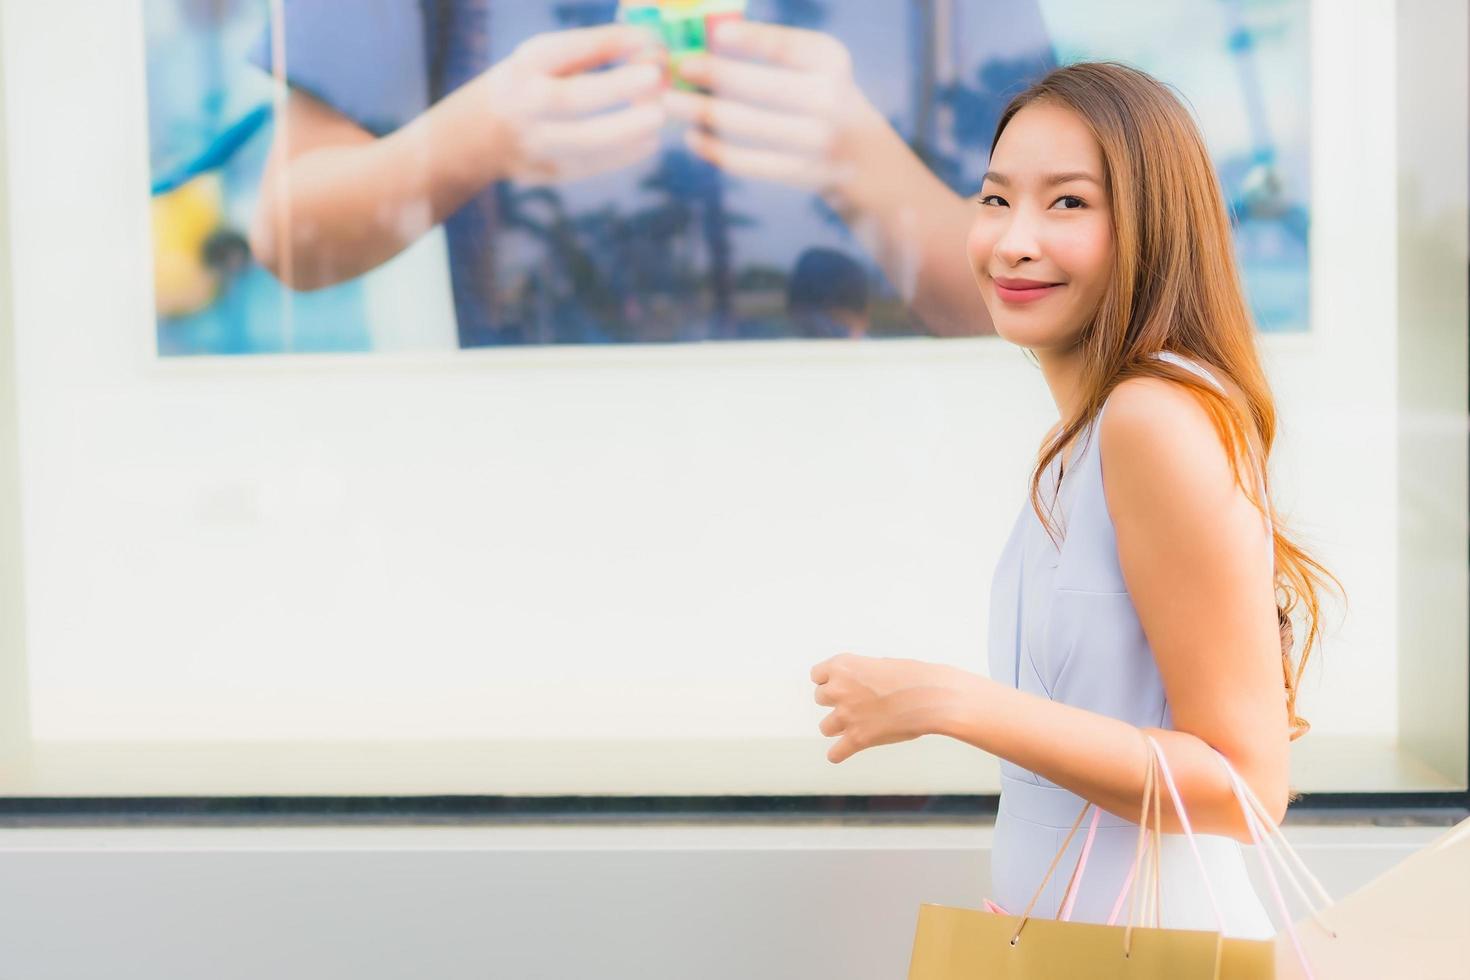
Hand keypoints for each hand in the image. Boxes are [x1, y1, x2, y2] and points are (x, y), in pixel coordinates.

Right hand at [471, 25, 667, 184]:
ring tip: (658, 117)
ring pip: (584, 143)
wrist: (477, 139)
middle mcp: (524, 105)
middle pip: (569, 99)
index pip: (565, 51)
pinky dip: (624, 154)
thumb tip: (650, 46)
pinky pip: (592, 166)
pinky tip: (649, 141)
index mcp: (524, 68)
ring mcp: (535, 144)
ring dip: (627, 130)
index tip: (649, 40)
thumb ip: (596, 52)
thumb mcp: (547, 61)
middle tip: (655, 80)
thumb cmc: (528, 86)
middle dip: (614, 88)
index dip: (608, 44)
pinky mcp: (549, 173)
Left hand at [664, 22, 887, 203]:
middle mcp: (829, 99)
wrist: (862, 157)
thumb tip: (706, 40)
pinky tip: (692, 137)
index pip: (787, 46)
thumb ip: (772, 50)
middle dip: (713, 77)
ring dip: (703, 113)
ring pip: (747, 125)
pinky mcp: (800, 173)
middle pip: (760, 86)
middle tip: (678, 70)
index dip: (751, 40)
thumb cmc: (820, 96)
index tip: (715, 35)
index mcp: (830, 61)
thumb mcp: (814, 65)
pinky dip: (714, 149)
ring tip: (672, 104)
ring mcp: (816, 140)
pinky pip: (747, 161)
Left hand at [810, 653, 956, 763]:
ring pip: (825, 727)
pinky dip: (838, 754)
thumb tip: (854, 686)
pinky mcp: (858, 738)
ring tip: (854, 725)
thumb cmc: (914, 677)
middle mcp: (839, 689)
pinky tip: (840, 753)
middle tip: (856, 703)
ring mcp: (846, 715)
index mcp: (843, 666)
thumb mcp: (880, 664)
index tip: (840, 685)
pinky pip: (836, 753)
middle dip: (835, 702)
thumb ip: (860, 675)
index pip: (816, 675)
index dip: (829, 680)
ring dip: (837, 726)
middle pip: (820, 699)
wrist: (933, 697)